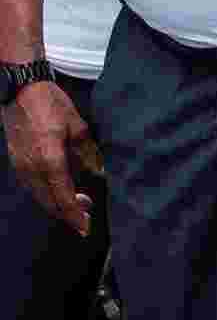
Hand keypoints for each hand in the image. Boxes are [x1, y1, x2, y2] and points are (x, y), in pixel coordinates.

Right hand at [9, 80, 93, 234]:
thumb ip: (88, 153)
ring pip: (39, 196)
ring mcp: (21, 165)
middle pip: (49, 202)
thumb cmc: (51, 105)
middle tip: (87, 213)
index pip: (64, 198)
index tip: (85, 229)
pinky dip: (45, 193)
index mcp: (50, 161)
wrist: (21, 90)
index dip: (75, 216)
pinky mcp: (16, 161)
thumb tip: (98, 172)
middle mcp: (32, 167)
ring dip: (56, 203)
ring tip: (77, 202)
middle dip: (68, 212)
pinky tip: (58, 190)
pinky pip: (31, 185)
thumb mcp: (78, 127)